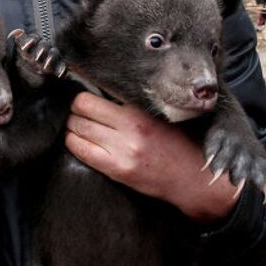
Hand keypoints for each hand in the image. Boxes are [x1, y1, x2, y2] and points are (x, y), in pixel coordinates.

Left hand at [65, 92, 237, 223]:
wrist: (194, 178)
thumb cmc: (179, 145)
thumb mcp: (160, 116)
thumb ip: (132, 104)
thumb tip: (101, 91)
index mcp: (143, 109)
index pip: (100, 88)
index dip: (86, 88)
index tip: (80, 87)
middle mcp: (132, 127)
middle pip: (82, 105)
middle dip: (75, 106)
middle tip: (77, 109)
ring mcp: (122, 149)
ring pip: (76, 127)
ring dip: (72, 125)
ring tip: (77, 125)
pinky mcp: (117, 169)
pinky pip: (80, 150)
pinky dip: (73, 143)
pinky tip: (78, 141)